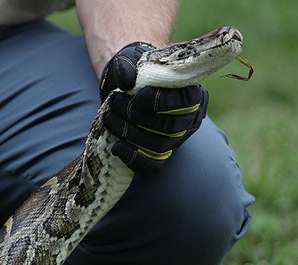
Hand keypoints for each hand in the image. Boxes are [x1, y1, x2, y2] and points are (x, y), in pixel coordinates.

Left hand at [99, 42, 207, 172]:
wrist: (125, 87)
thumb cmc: (135, 73)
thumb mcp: (132, 62)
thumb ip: (129, 66)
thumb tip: (127, 81)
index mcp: (192, 94)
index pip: (186, 103)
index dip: (160, 101)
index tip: (138, 95)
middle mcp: (189, 119)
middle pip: (169, 127)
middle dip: (136, 116)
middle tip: (115, 102)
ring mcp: (176, 139)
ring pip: (157, 146)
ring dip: (128, 133)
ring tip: (108, 116)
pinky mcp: (160, 154)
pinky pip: (151, 165)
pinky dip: (133, 158)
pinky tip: (116, 147)